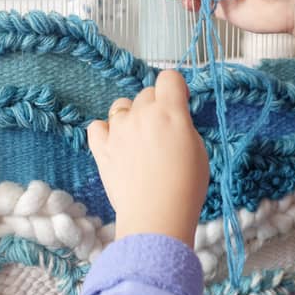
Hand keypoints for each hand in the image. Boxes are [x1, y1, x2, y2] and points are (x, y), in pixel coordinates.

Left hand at [87, 70, 209, 246]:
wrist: (157, 217)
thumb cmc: (185, 187)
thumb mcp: (198, 149)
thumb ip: (183, 125)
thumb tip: (172, 119)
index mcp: (169, 112)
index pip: (170, 78)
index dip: (176, 89)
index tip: (179, 104)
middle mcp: (141, 114)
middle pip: (147, 93)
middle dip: (156, 107)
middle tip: (162, 133)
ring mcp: (117, 130)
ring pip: (121, 106)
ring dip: (131, 117)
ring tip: (139, 141)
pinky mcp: (101, 148)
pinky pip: (97, 126)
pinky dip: (105, 131)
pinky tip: (116, 144)